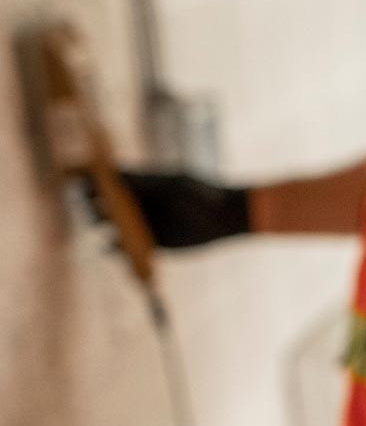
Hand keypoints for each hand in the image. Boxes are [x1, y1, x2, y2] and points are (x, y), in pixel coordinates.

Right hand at [96, 171, 249, 246]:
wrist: (225, 216)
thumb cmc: (200, 193)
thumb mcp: (172, 184)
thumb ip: (145, 181)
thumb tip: (113, 175)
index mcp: (139, 185)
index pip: (106, 183)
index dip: (90, 182)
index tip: (80, 183)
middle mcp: (137, 205)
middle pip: (102, 206)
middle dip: (93, 207)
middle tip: (93, 208)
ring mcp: (143, 225)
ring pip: (111, 229)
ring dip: (103, 228)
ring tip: (104, 227)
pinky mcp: (153, 245)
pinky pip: (127, 250)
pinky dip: (117, 250)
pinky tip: (113, 247)